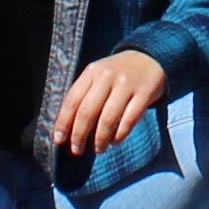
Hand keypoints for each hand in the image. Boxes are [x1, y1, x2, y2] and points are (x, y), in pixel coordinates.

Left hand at [50, 48, 169, 157]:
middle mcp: (107, 76)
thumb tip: (67, 128)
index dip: (63, 122)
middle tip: (77, 150)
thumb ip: (84, 95)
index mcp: (92, 72)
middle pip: (88, 111)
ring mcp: (127, 84)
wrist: (149, 58)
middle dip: (79, 135)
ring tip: (99, 148)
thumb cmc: (116, 74)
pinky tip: (115, 141)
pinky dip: (120, 135)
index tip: (59, 140)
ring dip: (100, 139)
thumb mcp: (98, 76)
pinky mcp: (144, 93)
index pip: (72, 100)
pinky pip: (129, 120)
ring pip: (108, 119)